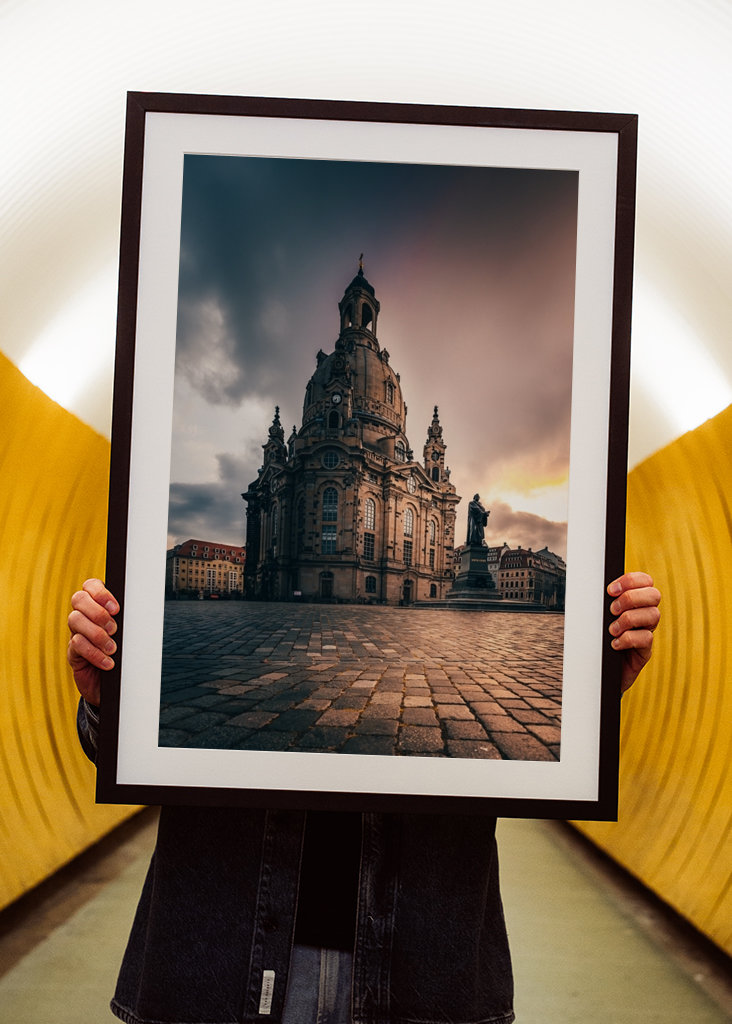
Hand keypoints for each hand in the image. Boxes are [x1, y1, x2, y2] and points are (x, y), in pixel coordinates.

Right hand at [67, 579, 119, 704]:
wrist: (116, 684)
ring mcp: (76, 633)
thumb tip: (140, 610)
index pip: (90, 585)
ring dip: (97, 634)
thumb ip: (128, 620)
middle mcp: (84, 616)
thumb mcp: (129, 634)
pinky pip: (77, 644)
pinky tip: (108, 662)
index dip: (100, 593)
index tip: (116, 608)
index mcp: (98, 605)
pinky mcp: (73, 652)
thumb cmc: (125, 654)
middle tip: (114, 629)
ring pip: (75, 620)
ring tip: (112, 648)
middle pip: (79, 599)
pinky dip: (94, 653)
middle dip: (98, 612)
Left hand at [607, 572, 660, 692]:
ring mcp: (646, 632)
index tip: (610, 590)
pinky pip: (646, 638)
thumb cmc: (597, 640)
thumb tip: (591, 588)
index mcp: (635, 602)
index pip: (645, 581)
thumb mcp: (598, 618)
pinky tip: (614, 644)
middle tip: (612, 610)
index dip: (631, 580)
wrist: (598, 671)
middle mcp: (644, 615)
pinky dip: (628, 639)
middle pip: (654, 595)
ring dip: (628, 619)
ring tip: (611, 630)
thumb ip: (602, 603)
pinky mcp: (645, 651)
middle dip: (630, 598)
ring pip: (653, 615)